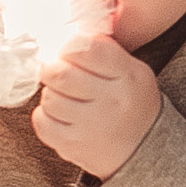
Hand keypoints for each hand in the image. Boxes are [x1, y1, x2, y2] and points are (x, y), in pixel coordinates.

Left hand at [33, 34, 162, 181]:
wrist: (143, 151)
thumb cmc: (132, 104)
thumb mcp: (132, 71)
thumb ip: (105, 51)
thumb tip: (69, 35)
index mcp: (128, 76)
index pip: (86, 48)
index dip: (70, 47)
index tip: (69, 53)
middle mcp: (111, 101)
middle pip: (60, 73)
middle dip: (53, 69)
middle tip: (58, 72)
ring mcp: (91, 126)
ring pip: (49, 98)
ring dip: (51, 93)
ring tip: (64, 96)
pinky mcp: (73, 146)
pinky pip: (42, 122)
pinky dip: (44, 115)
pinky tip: (59, 115)